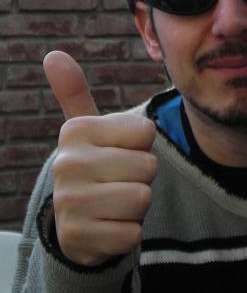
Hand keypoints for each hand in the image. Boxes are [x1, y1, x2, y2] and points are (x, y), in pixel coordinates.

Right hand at [43, 51, 156, 266]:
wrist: (74, 223)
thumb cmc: (93, 167)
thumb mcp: (85, 130)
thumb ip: (74, 93)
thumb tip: (53, 54)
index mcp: (75, 131)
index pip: (146, 132)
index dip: (140, 146)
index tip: (117, 153)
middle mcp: (67, 163)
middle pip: (147, 167)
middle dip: (140, 177)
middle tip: (116, 182)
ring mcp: (70, 203)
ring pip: (142, 198)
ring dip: (136, 205)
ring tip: (112, 202)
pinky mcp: (79, 238)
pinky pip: (134, 232)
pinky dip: (128, 232)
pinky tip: (107, 226)